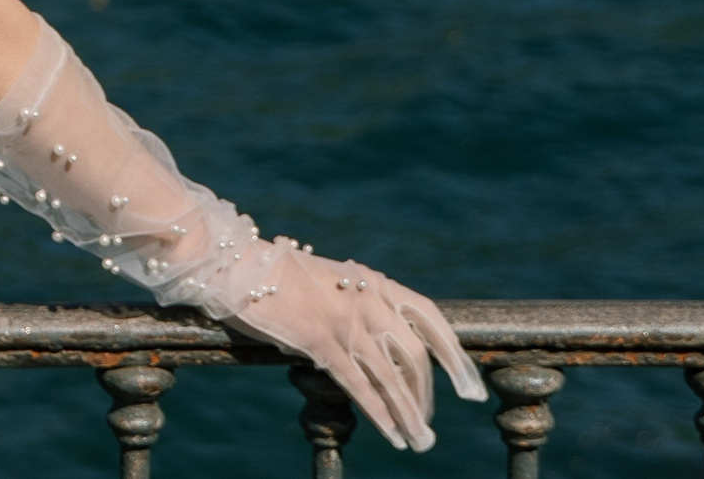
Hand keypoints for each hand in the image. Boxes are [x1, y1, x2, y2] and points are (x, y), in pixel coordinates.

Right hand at [223, 242, 485, 451]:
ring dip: (409, 415)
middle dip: (426, 397)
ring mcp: (345, 320)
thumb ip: (356, 301)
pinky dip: (380, 413)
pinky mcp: (319, 339)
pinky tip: (391, 434)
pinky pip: (359, 384)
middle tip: (428, 427)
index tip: (471, 388)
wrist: (233, 260)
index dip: (455, 356)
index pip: (430, 319)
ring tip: (419, 442)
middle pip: (414, 356)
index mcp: (372, 281)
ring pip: (391, 377)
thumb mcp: (328, 280)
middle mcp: (367, 299)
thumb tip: (378, 341)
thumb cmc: (274, 272)